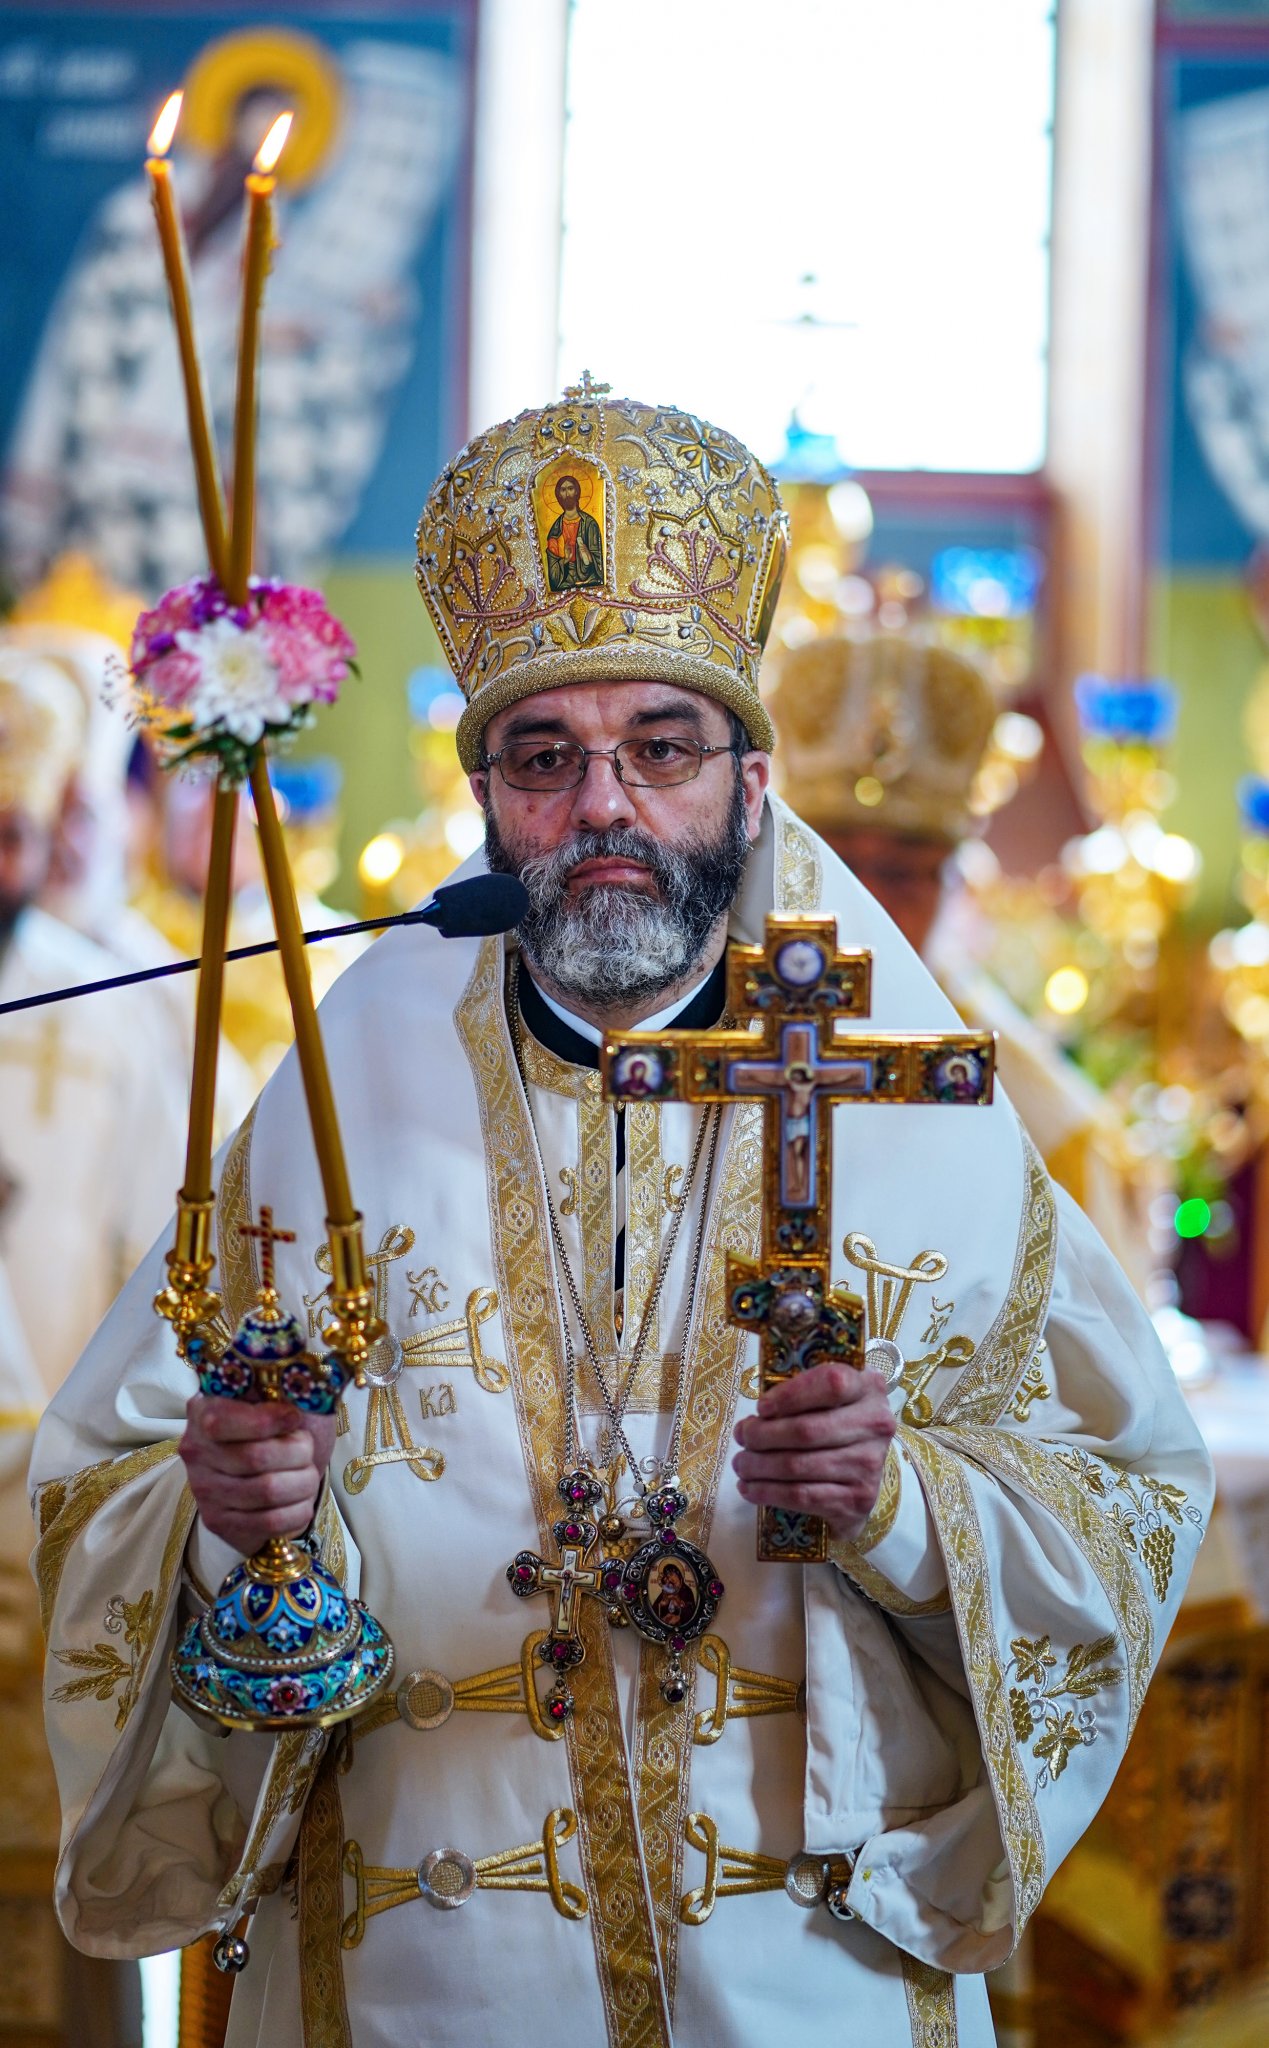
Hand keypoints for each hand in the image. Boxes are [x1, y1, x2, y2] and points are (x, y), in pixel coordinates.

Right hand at [179, 1395, 336, 1556]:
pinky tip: (300, 1501)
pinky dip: (298, 1511)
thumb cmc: (278, 1428)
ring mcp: (203, 1489)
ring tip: (307, 1475)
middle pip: (256, 1457)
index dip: (269, 1420)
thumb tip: (299, 1384)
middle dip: (298, 1453)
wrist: (268, 1472)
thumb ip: (279, 1389)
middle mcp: (195, 1451)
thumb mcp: (277, 1398)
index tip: (295, 1418)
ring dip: (303, 1483)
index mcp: (203, 1410)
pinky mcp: (217, 1522)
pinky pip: (270, 1522)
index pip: (225, 1421)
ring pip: (268, 1491)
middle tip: (307, 1450)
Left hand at [732, 1364, 895, 1540]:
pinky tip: (750, 1489)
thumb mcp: (826, 1397)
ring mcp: (869, 1465)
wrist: (862, 1471)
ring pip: (798, 1465)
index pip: (831, 1383)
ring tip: (740, 1464)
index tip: (761, 1407)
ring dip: (758, 1467)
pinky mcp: (857, 1499)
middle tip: (742, 1438)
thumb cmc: (834, 1422)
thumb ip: (796, 1397)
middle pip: (807, 1430)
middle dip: (762, 1436)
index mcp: (868, 1388)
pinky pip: (802, 1496)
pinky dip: (768, 1492)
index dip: (791, 1395)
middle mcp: (876, 1425)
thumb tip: (749, 1426)